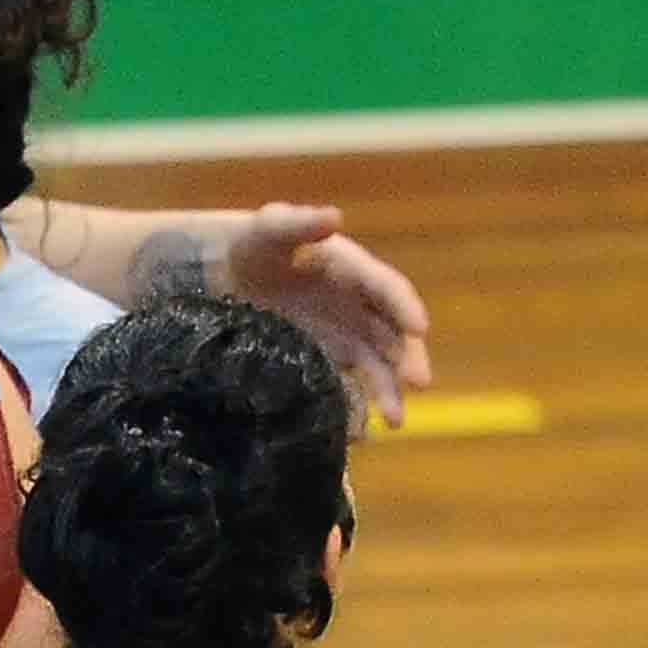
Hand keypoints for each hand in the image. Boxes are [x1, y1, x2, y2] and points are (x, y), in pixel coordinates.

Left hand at [208, 205, 434, 427]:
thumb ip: (300, 223)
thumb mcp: (272, 228)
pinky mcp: (327, 358)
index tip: (419, 327)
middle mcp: (359, 304)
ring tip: (395, 421)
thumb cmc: (256, 244)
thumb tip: (334, 217)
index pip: (388, 288)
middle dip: (408, 357)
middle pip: (393, 333)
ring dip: (390, 390)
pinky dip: (360, 404)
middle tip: (419, 383)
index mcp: (355, 269)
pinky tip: (363, 430)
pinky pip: (349, 382)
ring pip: (378, 363)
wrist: (228, 273)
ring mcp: (346, 334)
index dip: (405, 306)